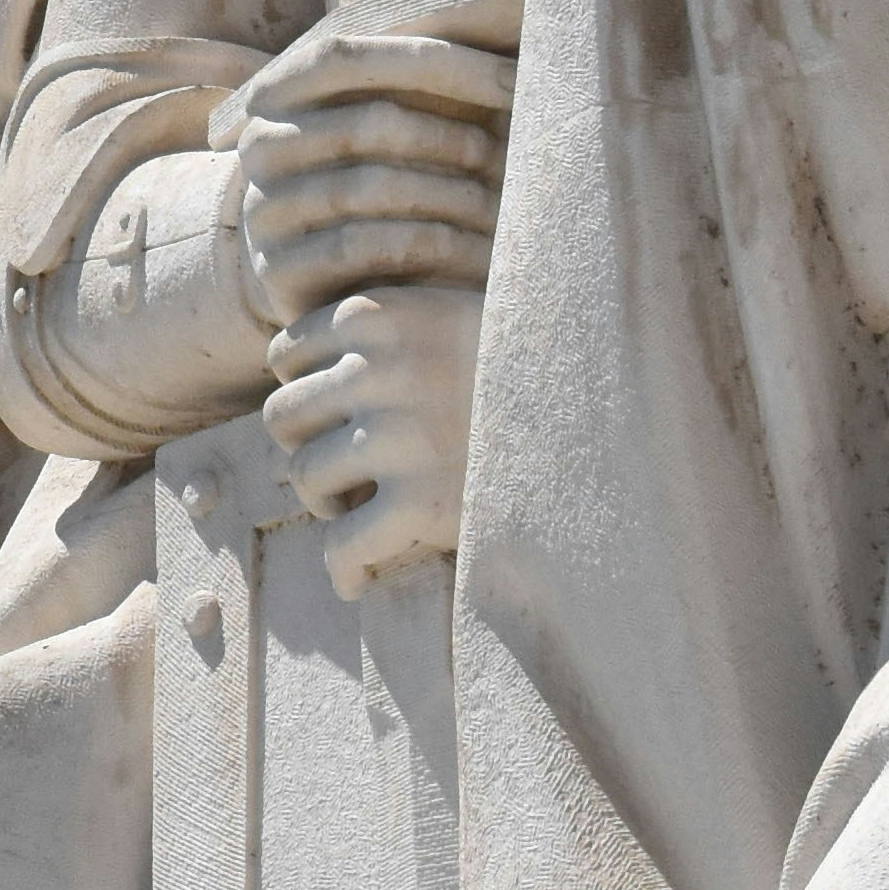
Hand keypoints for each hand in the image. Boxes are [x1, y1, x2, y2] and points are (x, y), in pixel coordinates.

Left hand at [233, 21, 509, 585]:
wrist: (608, 413)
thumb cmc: (523, 367)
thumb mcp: (448, 313)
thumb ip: (385, 326)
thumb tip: (294, 354)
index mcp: (376, 313)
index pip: (285, 355)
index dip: (311, 392)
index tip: (345, 417)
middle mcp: (377, 370)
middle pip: (280, 416)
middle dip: (309, 448)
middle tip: (349, 475)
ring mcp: (397, 437)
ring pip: (304, 478)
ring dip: (328, 503)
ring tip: (367, 513)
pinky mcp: (421, 506)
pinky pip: (342, 548)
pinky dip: (345, 569)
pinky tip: (361, 576)